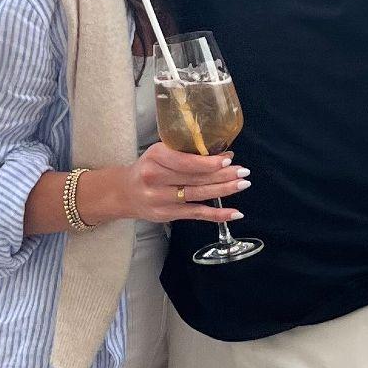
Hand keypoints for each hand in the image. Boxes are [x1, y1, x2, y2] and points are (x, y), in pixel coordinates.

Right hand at [125, 141, 248, 224]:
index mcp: (155, 156)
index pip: (186, 161)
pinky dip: (216, 214)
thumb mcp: (160, 153)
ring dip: (223, 190)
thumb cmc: (149, 168)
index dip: (209, 162)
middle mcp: (155, 178)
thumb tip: (224, 156)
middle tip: (243, 172)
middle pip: (195, 177)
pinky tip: (234, 213)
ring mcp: (160, 199)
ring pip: (198, 195)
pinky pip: (196, 214)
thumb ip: (186, 153)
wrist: (124, 192)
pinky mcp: (166, 215)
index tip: (228, 159)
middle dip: (223, 175)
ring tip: (242, 184)